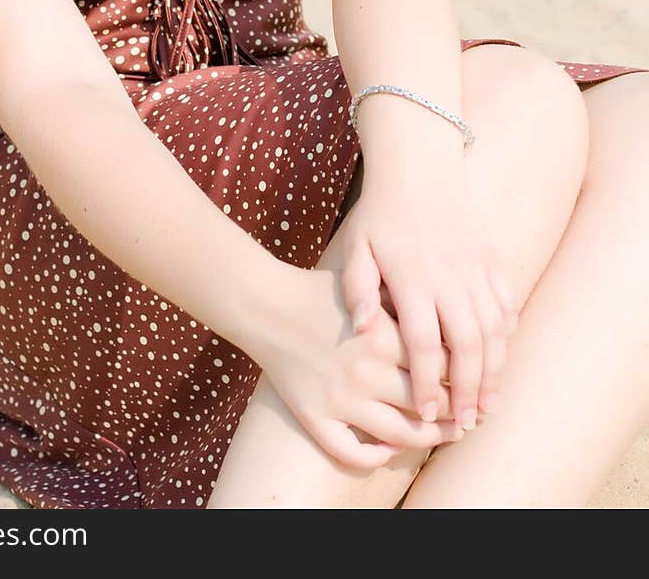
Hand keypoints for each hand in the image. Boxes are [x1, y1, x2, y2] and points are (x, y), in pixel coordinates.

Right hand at [252, 265, 464, 470]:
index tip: (478, 378)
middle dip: (456, 411)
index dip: (466, 374)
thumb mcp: (370, 287)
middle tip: (471, 413)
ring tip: (446, 433)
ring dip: (430, 439)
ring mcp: (339, 398)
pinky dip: (375, 458)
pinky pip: (351, 452)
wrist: (267, 305)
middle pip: (428, 403)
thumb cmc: (324, 293)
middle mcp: (364, 371)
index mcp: (381, 335)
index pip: (442, 364)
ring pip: (400, 434)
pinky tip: (389, 450)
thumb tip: (456, 324)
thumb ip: (408, 304)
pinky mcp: (314, 416)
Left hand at [337, 166, 518, 426]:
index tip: (427, 415)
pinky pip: (507, 302)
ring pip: (494, 330)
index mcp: (412, 277)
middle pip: (467, 346)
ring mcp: (475, 266)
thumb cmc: (380, 211)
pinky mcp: (492, 257)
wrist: (418, 164)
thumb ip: (356, 287)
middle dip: (468, 391)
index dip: (427, 383)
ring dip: (494, 371)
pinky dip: (507, 333)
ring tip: (487, 405)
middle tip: (465, 425)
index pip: (423, 344)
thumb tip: (361, 329)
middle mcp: (449, 275)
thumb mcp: (356, 245)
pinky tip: (500, 357)